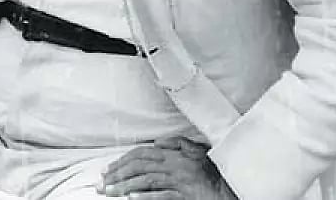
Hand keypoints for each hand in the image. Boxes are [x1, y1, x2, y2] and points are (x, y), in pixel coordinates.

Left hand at [98, 138, 233, 199]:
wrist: (233, 185)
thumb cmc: (214, 169)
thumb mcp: (197, 150)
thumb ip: (177, 143)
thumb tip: (158, 142)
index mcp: (174, 153)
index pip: (142, 153)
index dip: (123, 160)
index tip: (109, 170)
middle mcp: (174, 165)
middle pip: (139, 167)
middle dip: (117, 174)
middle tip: (101, 183)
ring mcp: (179, 181)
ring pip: (145, 181)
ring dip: (124, 186)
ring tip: (109, 192)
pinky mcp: (184, 195)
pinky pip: (161, 196)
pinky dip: (145, 197)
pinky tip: (131, 199)